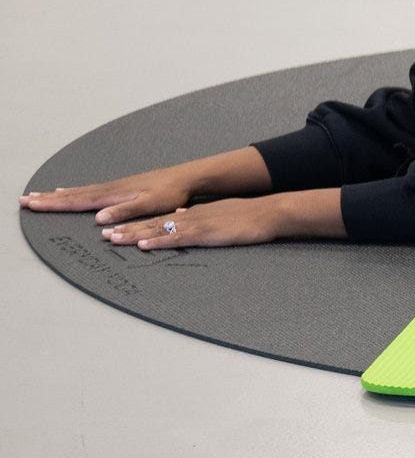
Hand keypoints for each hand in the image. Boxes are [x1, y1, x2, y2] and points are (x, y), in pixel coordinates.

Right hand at [21, 164, 203, 227]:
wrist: (186, 177)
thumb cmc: (171, 193)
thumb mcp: (150, 204)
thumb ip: (125, 211)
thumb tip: (98, 219)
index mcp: (113, 195)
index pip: (77, 201)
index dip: (54, 204)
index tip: (32, 205)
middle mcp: (110, 189)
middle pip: (72, 195)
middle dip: (48, 199)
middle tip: (23, 200)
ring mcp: (114, 186)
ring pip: (78, 191)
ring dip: (57, 195)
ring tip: (39, 196)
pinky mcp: (120, 187)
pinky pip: (89, 190)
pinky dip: (74, 191)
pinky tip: (69, 191)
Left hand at [100, 196, 290, 250]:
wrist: (267, 213)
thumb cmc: (247, 217)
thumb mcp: (218, 214)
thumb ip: (197, 216)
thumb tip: (179, 215)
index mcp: (192, 213)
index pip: (158, 218)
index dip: (136, 223)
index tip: (116, 227)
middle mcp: (189, 216)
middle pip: (152, 223)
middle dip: (127, 229)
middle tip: (104, 234)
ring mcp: (196, 224)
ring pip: (159, 229)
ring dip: (135, 234)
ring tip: (114, 239)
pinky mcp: (205, 233)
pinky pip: (177, 238)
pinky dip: (159, 240)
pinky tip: (145, 244)